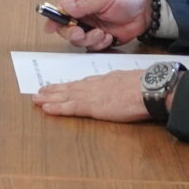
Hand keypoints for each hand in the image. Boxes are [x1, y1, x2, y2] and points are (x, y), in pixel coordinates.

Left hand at [29, 67, 150, 123]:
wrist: (151, 88)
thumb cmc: (149, 86)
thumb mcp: (135, 81)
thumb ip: (126, 86)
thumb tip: (128, 90)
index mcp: (108, 79)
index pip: (85, 82)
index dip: (72, 84)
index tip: (63, 85)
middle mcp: (96, 85)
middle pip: (71, 87)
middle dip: (55, 89)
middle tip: (41, 91)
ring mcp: (93, 95)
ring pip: (66, 96)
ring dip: (50, 97)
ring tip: (37, 98)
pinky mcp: (92, 107)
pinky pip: (70, 108)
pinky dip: (57, 108)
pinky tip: (46, 109)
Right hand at [41, 0, 147, 49]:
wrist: (145, 14)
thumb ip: (84, 4)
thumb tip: (65, 8)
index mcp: (82, 1)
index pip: (62, 10)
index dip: (54, 18)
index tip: (50, 27)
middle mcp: (84, 16)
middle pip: (66, 29)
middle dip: (72, 34)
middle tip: (81, 33)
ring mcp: (91, 28)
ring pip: (79, 41)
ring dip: (89, 40)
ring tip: (103, 33)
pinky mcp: (100, 39)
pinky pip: (92, 47)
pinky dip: (100, 44)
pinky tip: (110, 37)